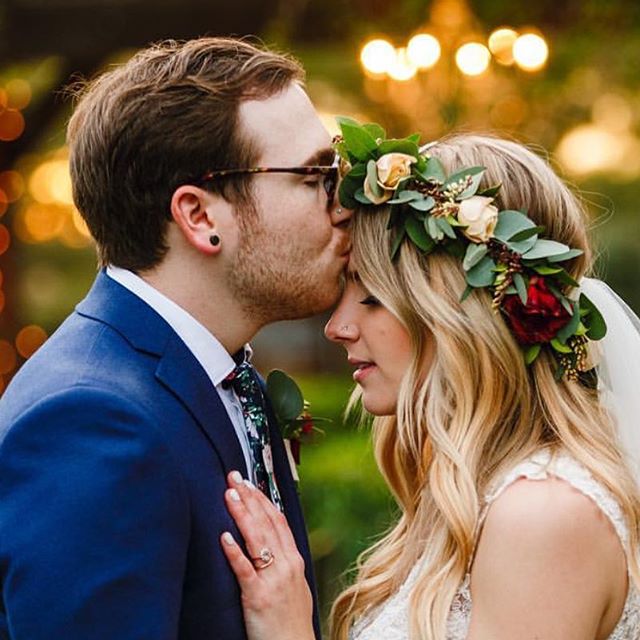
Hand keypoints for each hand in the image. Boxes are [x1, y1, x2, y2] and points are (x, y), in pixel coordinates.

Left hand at [220, 472, 314, 639]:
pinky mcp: (258, 597)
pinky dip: (234, 551)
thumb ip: (283, 563)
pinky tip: (224, 537)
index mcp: (294, 560)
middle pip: (266, 523)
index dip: (263, 499)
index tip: (249, 482)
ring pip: (256, 539)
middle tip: (234, 477)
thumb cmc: (292, 622)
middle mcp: (286, 565)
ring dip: (241, 514)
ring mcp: (273, 580)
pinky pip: (245, 570)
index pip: (278, 520)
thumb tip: (271, 544)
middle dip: (249, 497)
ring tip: (228, 495)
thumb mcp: (295, 586)